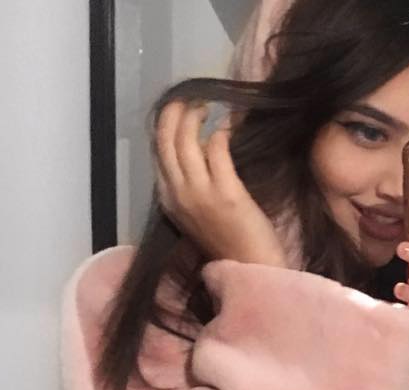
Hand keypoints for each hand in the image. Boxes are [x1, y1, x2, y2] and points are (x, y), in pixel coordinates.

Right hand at [154, 100, 287, 267]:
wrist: (251, 269)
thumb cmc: (231, 244)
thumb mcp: (199, 214)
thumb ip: (194, 185)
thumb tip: (199, 149)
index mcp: (169, 200)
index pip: (157, 153)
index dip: (165, 126)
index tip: (177, 112)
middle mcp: (178, 195)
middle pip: (166, 140)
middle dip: (176, 113)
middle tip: (193, 101)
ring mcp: (200, 194)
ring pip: (186, 140)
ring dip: (195, 116)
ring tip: (207, 107)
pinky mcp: (226, 194)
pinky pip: (217, 150)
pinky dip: (220, 134)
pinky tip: (228, 129)